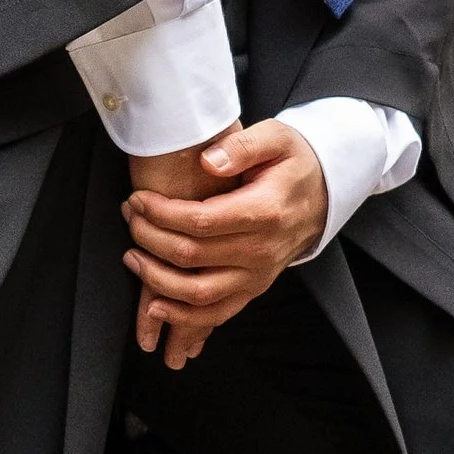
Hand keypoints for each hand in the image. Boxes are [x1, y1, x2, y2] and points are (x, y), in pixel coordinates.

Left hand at [123, 120, 328, 367]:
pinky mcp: (253, 290)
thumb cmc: (294, 164)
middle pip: (191, 255)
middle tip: (130, 216)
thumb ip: (242, 146)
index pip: (200, 221)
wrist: (323, 196)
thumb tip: (208, 161)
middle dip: (149, 237)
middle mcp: (261, 251)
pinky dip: (181, 316)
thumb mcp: (276, 138)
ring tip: (132, 255)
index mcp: (264, 212)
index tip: (138, 199)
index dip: (161, 213)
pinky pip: (214, 314)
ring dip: (155, 278)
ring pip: (197, 292)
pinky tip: (154, 305)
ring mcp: (257, 276)